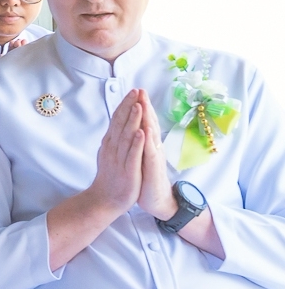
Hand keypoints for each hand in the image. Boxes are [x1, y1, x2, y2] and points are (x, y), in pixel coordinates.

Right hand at [87, 90, 148, 216]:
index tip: (133, 91)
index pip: (117, 120)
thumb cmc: (111, 177)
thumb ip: (114, 139)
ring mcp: (120, 160)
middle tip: (135, 91)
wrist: (105, 201)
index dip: (125, 105)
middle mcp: (113, 149)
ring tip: (138, 105)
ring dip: (132, 121)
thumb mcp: (110, 154)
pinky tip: (141, 132)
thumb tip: (117, 123)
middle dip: (128, 107)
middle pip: (120, 124)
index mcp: (110, 144)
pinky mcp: (128, 171)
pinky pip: (132, 155)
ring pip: (126, 137)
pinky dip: (136, 143)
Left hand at [135, 92, 177, 219]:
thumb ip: (138, 142)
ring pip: (151, 134)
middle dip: (144, 106)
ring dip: (147, 118)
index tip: (134, 91)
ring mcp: (154, 156)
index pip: (143, 121)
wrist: (155, 198)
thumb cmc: (146, 177)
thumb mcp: (140, 156)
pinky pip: (150, 152)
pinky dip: (147, 141)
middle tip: (140, 89)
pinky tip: (144, 131)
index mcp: (147, 143)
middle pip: (149, 122)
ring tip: (142, 103)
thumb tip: (133, 128)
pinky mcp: (153, 167)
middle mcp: (153, 146)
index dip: (139, 106)